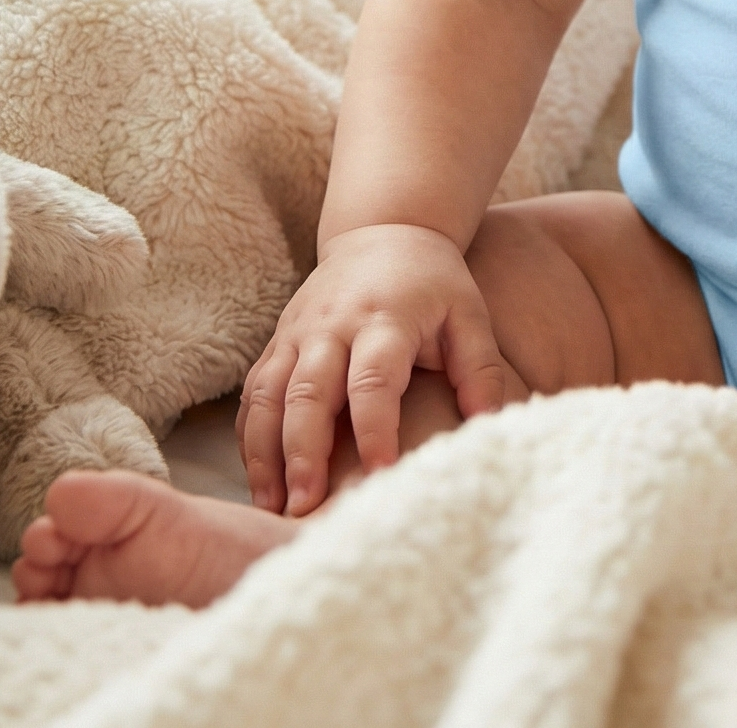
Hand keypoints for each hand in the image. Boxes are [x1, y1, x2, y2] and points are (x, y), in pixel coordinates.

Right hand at [236, 223, 512, 514]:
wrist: (386, 230)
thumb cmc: (434, 283)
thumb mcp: (468, 313)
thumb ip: (480, 368)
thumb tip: (486, 424)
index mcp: (385, 318)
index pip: (373, 379)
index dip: (375, 427)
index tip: (380, 474)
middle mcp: (333, 325)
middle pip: (309, 392)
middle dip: (304, 452)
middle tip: (306, 505)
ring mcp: (299, 332)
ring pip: (269, 394)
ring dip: (266, 452)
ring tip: (273, 505)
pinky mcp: (278, 340)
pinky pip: (254, 391)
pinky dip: (249, 436)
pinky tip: (258, 478)